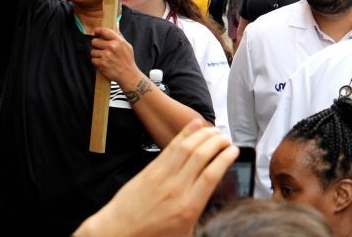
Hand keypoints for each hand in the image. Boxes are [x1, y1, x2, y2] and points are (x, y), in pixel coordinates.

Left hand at [73, 120, 238, 236]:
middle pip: (202, 156)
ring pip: (187, 148)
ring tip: (215, 130)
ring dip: (204, 135)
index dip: (225, 158)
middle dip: (218, 142)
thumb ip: (200, 213)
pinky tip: (194, 125)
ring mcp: (162, 177)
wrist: (117, 234)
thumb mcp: (184, 233)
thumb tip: (213, 197)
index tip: (234, 151)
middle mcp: (176, 189)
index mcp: (188, 207)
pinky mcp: (150, 170)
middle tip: (227, 138)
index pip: (212, 174)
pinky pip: (170, 147)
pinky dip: (184, 134)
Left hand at [91, 27, 141, 86]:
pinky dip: (97, 62)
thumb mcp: (127, 46)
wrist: (128, 74)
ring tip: (104, 57)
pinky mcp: (101, 64)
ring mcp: (106, 56)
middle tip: (102, 49)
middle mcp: (112, 47)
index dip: (98, 31)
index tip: (96, 32)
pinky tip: (104, 63)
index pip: (104, 31)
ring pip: (93, 51)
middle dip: (97, 45)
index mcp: (118, 41)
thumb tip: (116, 24)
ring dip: (97, 54)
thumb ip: (119, 35)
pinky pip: (93, 60)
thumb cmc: (128, 60)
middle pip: (94, 41)